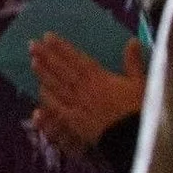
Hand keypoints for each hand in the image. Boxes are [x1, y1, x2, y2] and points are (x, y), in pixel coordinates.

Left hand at [29, 35, 145, 158]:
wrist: (133, 137)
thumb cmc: (139, 109)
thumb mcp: (141, 83)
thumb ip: (133, 62)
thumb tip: (132, 40)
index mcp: (100, 78)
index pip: (77, 59)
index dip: (61, 47)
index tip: (48, 36)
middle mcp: (85, 89)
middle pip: (62, 70)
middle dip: (47, 56)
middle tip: (32, 44)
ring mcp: (78, 105)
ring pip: (57, 86)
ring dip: (44, 73)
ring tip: (33, 61)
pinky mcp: (75, 122)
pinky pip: (58, 108)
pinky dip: (49, 98)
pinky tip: (40, 90)